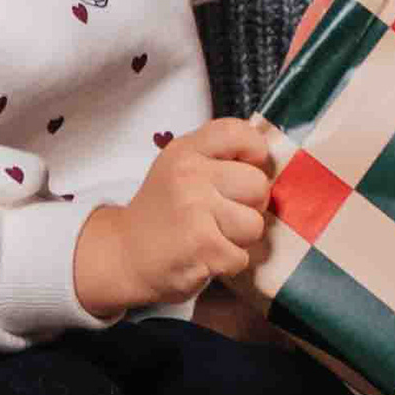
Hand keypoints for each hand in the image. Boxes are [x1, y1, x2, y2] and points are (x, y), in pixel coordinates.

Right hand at [72, 117, 281, 318]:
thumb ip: (216, 157)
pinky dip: (229, 262)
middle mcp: (190, 174)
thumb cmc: (163, 212)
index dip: (255, 152)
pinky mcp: (204, 247)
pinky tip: (206, 256)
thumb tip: (268, 159)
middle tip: (224, 214)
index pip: (238, 132)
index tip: (245, 170)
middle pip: (258, 184)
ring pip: (255, 224)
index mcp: (187, 151)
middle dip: (250, 205)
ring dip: (240, 238)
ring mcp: (196, 210)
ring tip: (214, 236)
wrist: (127, 255)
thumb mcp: (180, 168)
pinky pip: (243, 256)